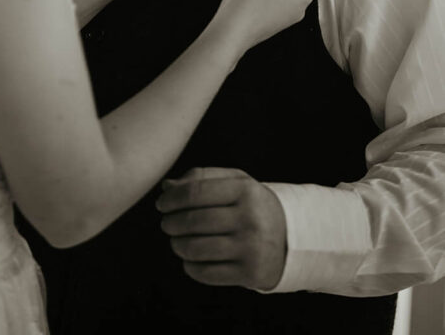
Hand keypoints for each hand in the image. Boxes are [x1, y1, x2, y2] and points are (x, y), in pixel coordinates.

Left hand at [156, 167, 286, 289]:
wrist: (291, 238)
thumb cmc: (252, 205)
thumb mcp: (235, 182)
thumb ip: (201, 178)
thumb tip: (167, 187)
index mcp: (245, 190)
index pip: (195, 192)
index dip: (172, 199)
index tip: (161, 204)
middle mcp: (250, 218)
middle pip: (193, 221)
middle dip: (171, 223)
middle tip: (166, 224)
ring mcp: (251, 248)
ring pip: (196, 249)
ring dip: (178, 245)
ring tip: (177, 241)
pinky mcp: (250, 273)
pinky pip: (206, 273)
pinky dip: (190, 267)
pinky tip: (191, 259)